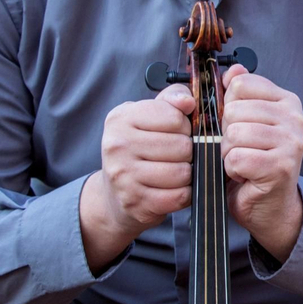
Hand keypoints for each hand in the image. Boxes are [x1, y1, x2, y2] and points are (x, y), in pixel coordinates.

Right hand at [79, 84, 194, 272]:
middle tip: (178, 155)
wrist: (114, 194)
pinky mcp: (135, 202)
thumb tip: (188, 101)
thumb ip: (170, 101)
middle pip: (182, 146)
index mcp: (121, 118)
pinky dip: (185, 193)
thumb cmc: (138, 149)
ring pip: (183, 172)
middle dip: (188, 151)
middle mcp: (117, 145)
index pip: (174, 117)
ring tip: (177, 171)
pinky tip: (174, 188)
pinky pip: (179, 196)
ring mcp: (124, 176)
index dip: (185, 125)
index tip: (177, 131)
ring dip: (188, 173)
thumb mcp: (148, 117)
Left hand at [219, 65, 302, 260]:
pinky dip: (233, 170)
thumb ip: (240, 95)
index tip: (240, 124)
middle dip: (227, 133)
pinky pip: (237, 158)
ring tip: (243, 162)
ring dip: (229, 153)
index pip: (241, 85)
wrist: (271, 206)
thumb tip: (233, 70)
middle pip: (234, 110)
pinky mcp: (280, 167)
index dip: (230, 106)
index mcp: (287, 101)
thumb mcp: (247, 122)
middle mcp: (295, 119)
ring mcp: (291, 143)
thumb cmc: (256, 162)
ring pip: (234, 134)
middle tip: (242, 149)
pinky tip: (246, 175)